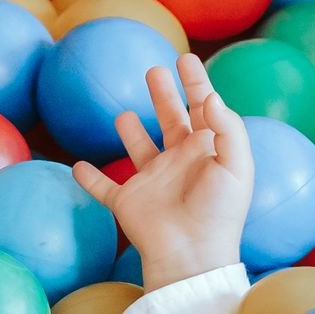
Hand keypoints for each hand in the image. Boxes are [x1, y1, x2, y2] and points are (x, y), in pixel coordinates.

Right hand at [72, 54, 252, 290]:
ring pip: (139, 149)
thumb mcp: (236, 166)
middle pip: (171, 120)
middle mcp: (179, 162)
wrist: (191, 254)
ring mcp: (153, 181)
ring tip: (124, 114)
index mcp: (206, 151)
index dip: (196, 83)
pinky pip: (104, 188)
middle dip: (164, 96)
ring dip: (131, 132)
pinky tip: (79, 166)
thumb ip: (228, 128)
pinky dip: (90, 178)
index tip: (186, 59)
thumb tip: (212, 96)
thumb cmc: (218, 212)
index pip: (202, 109)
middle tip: (155, 70)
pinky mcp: (128, 201)